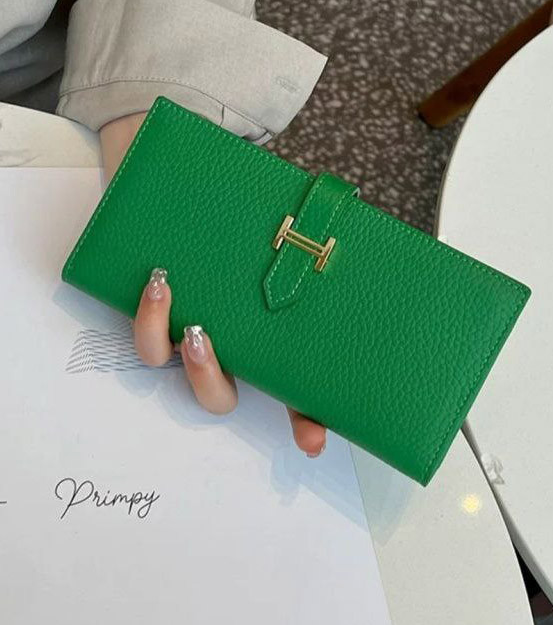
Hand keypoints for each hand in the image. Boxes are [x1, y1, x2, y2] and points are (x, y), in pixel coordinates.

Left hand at [100, 113, 326, 456]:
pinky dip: (150, 318)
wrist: (177, 184)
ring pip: (172, 373)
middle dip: (214, 382)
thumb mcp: (280, 221)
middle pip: (219, 396)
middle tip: (211, 346)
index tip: (313, 441)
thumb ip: (306, 231)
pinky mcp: (151, 313)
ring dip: (178, 354)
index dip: (304, 421)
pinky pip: (145, 339)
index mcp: (264, 338)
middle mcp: (225, 344)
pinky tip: (160, 283)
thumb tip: (335, 228)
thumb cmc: (242, 212)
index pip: (290, 392)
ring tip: (190, 321)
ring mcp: (185, 331)